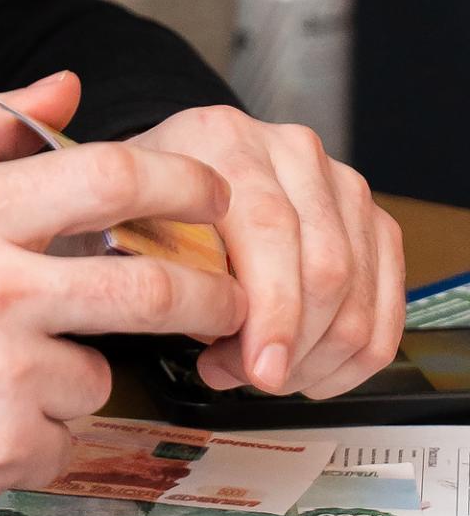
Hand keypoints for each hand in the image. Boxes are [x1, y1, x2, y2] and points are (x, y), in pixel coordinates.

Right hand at [0, 69, 245, 515]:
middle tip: (225, 300)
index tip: (217, 194)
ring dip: (69, 380)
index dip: (185, 183)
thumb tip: (62, 84)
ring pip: (98, 373)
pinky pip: (62, 439)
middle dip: (207, 295)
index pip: (109, 176)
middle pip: (148, 286)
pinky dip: (32, 439)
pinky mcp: (0, 452)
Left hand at [134, 104, 403, 396]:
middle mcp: (291, 150)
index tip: (260, 370)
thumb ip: (165, 272)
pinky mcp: (372, 220)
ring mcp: (340, 183)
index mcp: (225, 139)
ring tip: (266, 370)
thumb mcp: (129, 224)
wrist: (177, 174)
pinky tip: (308, 368)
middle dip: (294, 347)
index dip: (273, 312)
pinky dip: (353, 356)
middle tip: (250, 376)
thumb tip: (217, 344)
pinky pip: (386, 307)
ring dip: (318, 358)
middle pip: (326, 268)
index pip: (270, 229)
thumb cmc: (150, 207)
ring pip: (359, 295)